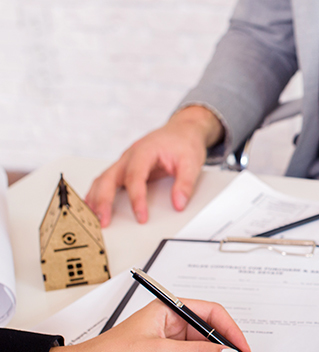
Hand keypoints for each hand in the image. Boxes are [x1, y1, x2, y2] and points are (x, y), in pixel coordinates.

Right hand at [85, 106, 223, 226]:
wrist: (182, 130)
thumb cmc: (184, 143)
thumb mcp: (191, 163)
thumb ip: (185, 184)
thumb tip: (178, 204)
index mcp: (145, 151)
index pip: (135, 177)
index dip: (137, 199)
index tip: (141, 217)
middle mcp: (130, 155)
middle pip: (109, 178)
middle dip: (104, 201)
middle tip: (104, 221)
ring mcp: (125, 161)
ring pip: (103, 179)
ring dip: (96, 199)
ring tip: (93, 218)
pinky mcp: (125, 168)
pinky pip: (106, 180)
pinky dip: (98, 194)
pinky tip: (94, 207)